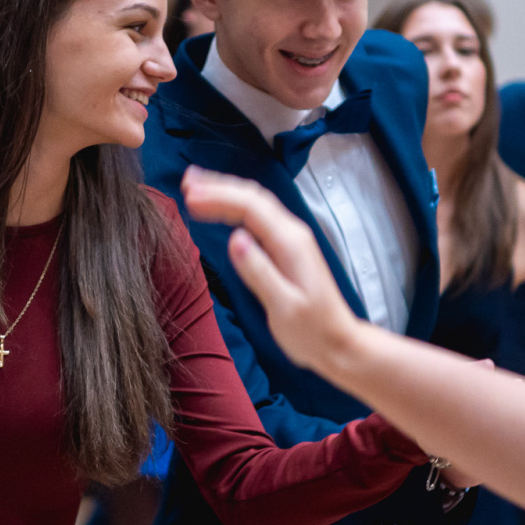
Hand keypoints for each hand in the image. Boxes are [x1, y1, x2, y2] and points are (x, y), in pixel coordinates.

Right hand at [180, 165, 357, 371]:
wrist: (338, 343)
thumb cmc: (312, 331)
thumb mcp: (283, 306)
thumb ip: (259, 272)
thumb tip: (235, 240)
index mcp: (290, 243)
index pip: (250, 207)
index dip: (218, 197)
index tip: (189, 196)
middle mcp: (292, 234)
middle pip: (252, 197)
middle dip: (218, 186)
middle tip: (186, 181)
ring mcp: (290, 239)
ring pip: (254, 204)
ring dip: (225, 192)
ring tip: (196, 187)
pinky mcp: (286, 248)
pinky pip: (257, 218)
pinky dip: (234, 208)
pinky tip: (220, 210)